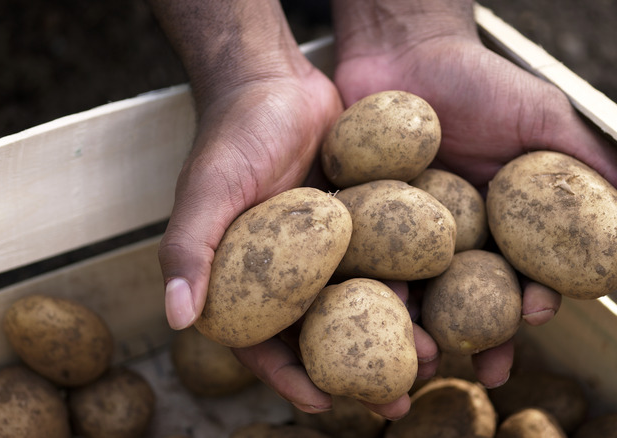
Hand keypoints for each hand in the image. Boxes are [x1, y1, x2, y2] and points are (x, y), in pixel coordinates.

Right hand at [151, 0, 435, 418]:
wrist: (278, 81)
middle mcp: (285, 273)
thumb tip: (176, 319)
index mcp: (241, 279)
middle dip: (356, 373)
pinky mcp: (358, 225)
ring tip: (431, 358)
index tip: (325, 404)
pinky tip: (439, 302)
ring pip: (359, 306)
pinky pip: (383, 262)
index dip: (289, 378)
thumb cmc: (233, 134)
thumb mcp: (206, 189)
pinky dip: (408, 285)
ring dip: (392, 336)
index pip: (261, 344)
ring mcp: (325, 252)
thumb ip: (188, 249)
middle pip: (321, 336)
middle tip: (395, 401)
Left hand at [331, 0, 616, 387]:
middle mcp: (459, 235)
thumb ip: (588, 159)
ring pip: (422, 290)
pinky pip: (370, 260)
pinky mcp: (366, 222)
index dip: (535, 297)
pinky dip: (375, 287)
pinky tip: (379, 308)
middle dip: (484, 336)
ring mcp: (409, 233)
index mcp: (505, 221)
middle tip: (488, 368)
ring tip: (427, 352)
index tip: (539, 311)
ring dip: (428, 326)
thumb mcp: (541, 115)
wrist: (405, 49)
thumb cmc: (479, 79)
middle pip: (474, 298)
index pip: (526, 271)